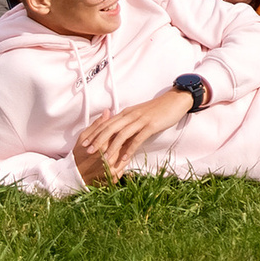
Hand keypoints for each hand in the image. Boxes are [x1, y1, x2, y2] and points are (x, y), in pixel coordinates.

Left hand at [72, 87, 196, 184]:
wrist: (175, 100)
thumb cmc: (157, 109)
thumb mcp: (139, 114)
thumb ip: (128, 122)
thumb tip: (117, 133)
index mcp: (126, 113)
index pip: (106, 123)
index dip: (94, 133)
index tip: (84, 143)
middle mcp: (130, 115)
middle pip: (110, 128)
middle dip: (97, 140)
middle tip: (88, 152)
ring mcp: (140, 120)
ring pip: (122, 134)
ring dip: (112, 148)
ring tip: (104, 160)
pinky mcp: (151, 125)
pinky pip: (138, 139)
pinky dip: (130, 149)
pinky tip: (125, 159)